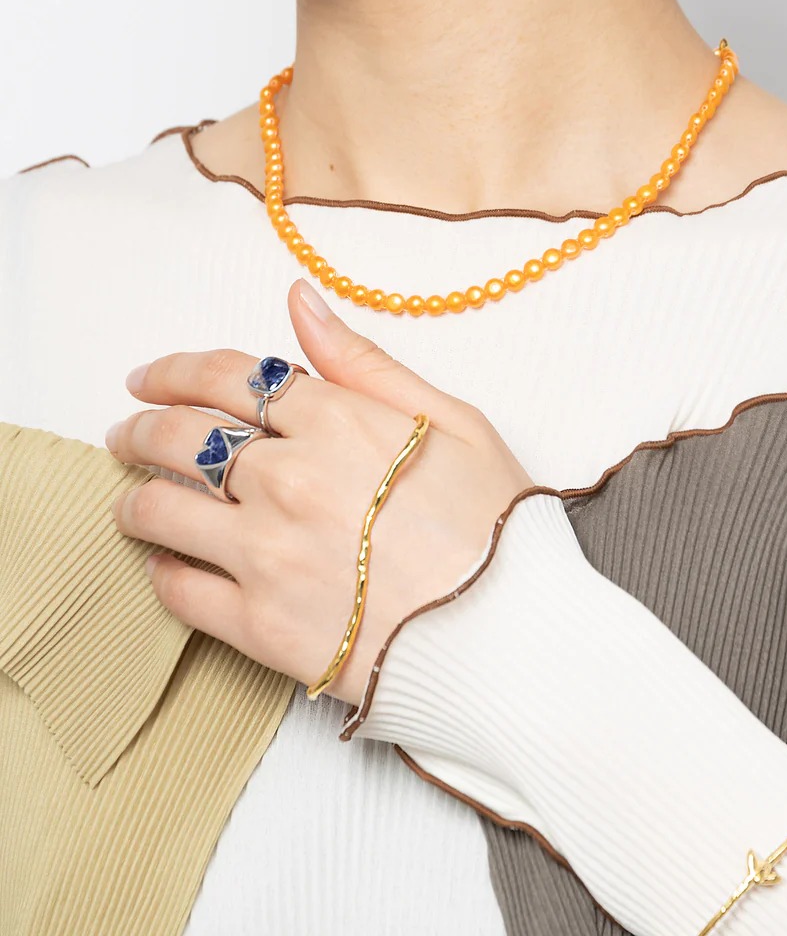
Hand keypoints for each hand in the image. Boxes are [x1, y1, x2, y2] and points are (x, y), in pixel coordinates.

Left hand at [105, 277, 535, 708]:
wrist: (509, 636)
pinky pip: (178, 591)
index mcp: (334, 422)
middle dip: (139, 428)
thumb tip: (300, 301)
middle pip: (179, 438)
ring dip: (134, 500)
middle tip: (125, 432)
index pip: (226, 379)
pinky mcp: (258, 625)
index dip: (175, 371)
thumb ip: (364, 362)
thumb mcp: (451, 421)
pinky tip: (166, 565)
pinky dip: (161, 572)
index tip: (148, 379)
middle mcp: (286, 479)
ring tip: (131, 502)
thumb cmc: (493, 526)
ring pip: (161, 512)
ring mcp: (266, 553)